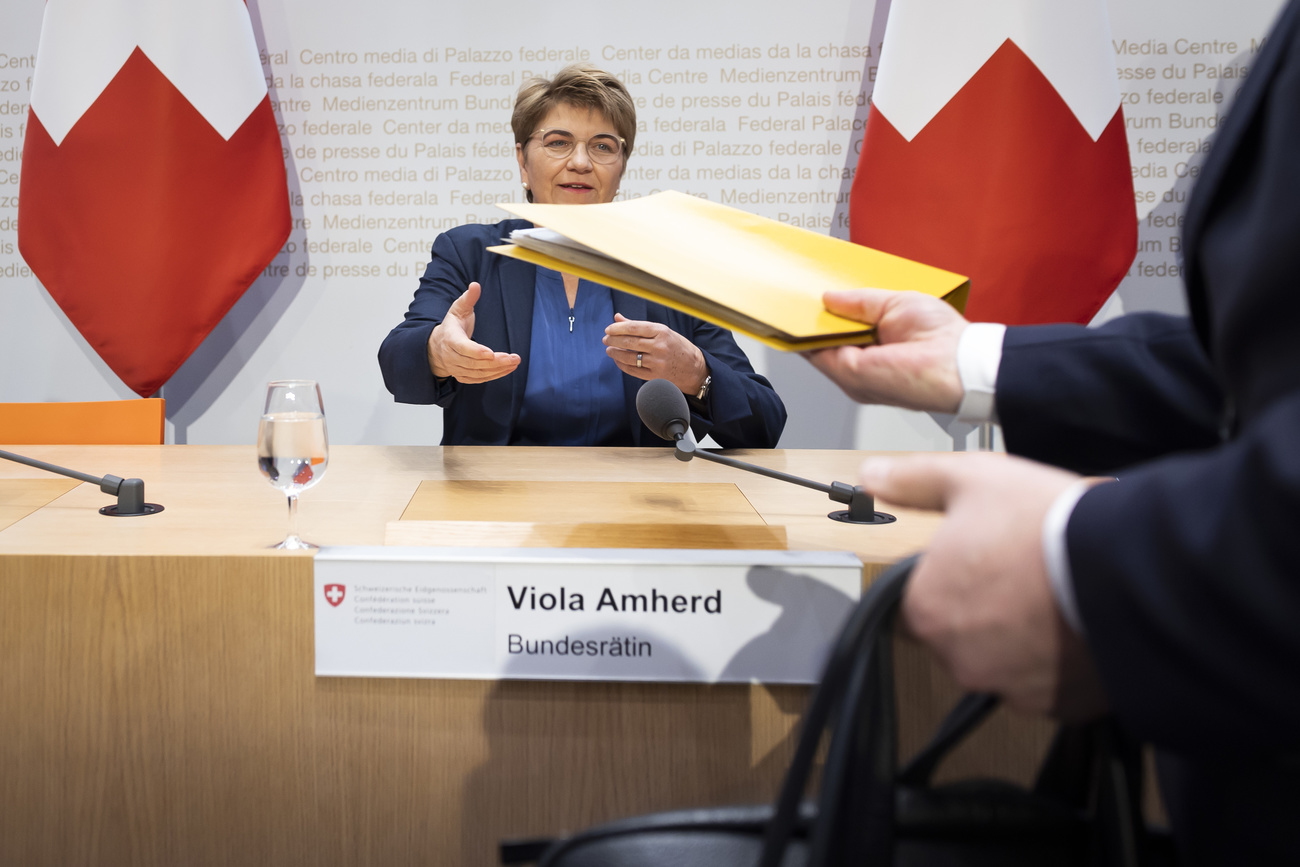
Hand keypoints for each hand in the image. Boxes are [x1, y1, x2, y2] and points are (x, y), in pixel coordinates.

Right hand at [426, 283, 520, 383]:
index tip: (490, 353)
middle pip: (474, 363)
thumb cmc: (452, 326)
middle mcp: (451, 356)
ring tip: (514, 362)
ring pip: (478, 373)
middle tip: (514, 358)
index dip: (476, 351)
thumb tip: (475, 285)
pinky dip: (494, 376)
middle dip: (495, 362)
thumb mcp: (457, 309)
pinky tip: (507, 369)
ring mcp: (456, 368)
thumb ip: (468, 298)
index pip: (462, 347)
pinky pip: (479, 379)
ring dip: (498, 369)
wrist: (437, 347)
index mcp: (450, 338)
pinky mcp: (463, 376)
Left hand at [604, 314, 707, 394]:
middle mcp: (660, 346)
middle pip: (629, 342)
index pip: (634, 327)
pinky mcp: (655, 376)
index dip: (618, 328)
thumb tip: (617, 317)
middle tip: (605, 339)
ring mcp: (657, 362)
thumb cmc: (677, 347)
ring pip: (629, 357)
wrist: (695, 369)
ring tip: (609, 350)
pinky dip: (623, 365)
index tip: (608, 329)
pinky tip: (618, 361)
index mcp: (662, 332)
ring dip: (615, 353)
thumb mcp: (663, 332)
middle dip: (613, 340)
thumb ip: (639, 325)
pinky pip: (633, 370)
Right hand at [804, 289, 968, 412]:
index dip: (826, 314)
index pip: (841, 330)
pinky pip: (814, 352)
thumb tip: (830, 297)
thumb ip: (860, 302)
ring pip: (815, 346)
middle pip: (824, 340)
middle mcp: (862, 363)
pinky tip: (802, 315)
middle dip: (813, 318)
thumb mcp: (895, 303)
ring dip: (806, 324)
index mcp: (876, 345)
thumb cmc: (943, 338)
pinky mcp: (848, 373)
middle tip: (800, 297)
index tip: (811, 297)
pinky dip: (806, 334)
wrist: (956, 364)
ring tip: (798, 302)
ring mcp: (853, 371)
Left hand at [860, 452, 1108, 720]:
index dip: (944, 579)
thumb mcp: (973, 479)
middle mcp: (959, 658)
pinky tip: (1074, 623)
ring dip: (1017, 637)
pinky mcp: (1057, 705)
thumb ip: (914, 481)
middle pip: (958, 635)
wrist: (1129, 569)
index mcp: (927, 609)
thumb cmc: (1046, 524)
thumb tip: (874, 476)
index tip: (974, 561)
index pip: (916, 602)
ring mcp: (1009, 687)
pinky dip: (1056, 660)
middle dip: (982, 609)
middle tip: (1018, 573)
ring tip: (1051, 594)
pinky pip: (1046, 684)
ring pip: (1002, 661)